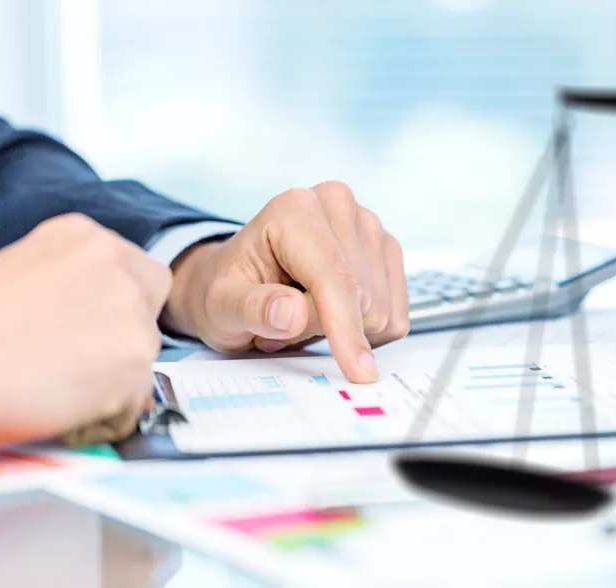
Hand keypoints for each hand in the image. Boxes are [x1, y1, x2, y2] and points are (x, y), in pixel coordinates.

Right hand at [0, 214, 170, 445]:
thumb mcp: (22, 272)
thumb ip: (72, 283)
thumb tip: (97, 319)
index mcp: (84, 236)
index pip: (136, 270)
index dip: (118, 302)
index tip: (94, 323)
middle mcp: (116, 264)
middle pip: (150, 303)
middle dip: (127, 330)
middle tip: (86, 355)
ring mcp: (132, 311)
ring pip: (144, 352)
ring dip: (113, 373)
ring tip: (58, 383)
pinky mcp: (136, 360)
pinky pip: (134, 397)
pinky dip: (106, 410)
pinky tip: (64, 405)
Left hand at [163, 181, 408, 383]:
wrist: (242, 279)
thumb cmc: (230, 289)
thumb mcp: (220, 306)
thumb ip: (251, 309)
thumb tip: (290, 312)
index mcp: (295, 210)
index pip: (335, 278)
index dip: (346, 328)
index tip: (357, 370)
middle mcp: (338, 205)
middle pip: (361, 297)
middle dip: (326, 327)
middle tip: (284, 322)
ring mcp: (368, 225)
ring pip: (380, 308)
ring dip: (344, 327)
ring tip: (304, 314)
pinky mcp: (386, 249)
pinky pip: (396, 311)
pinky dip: (367, 329)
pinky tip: (334, 314)